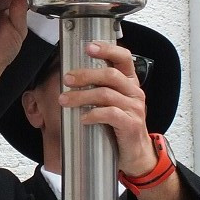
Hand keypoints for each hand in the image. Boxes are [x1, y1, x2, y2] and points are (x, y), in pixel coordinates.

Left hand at [57, 39, 156, 176]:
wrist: (135, 153)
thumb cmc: (119, 124)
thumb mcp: (112, 101)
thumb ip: (100, 86)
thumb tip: (72, 76)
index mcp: (129, 82)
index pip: (123, 57)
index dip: (107, 49)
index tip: (88, 47)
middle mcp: (134, 92)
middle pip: (109, 75)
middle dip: (85, 75)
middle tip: (67, 79)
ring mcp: (134, 108)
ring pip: (106, 94)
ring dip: (81, 96)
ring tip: (64, 100)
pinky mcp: (131, 124)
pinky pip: (110, 114)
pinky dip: (93, 114)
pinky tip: (82, 118)